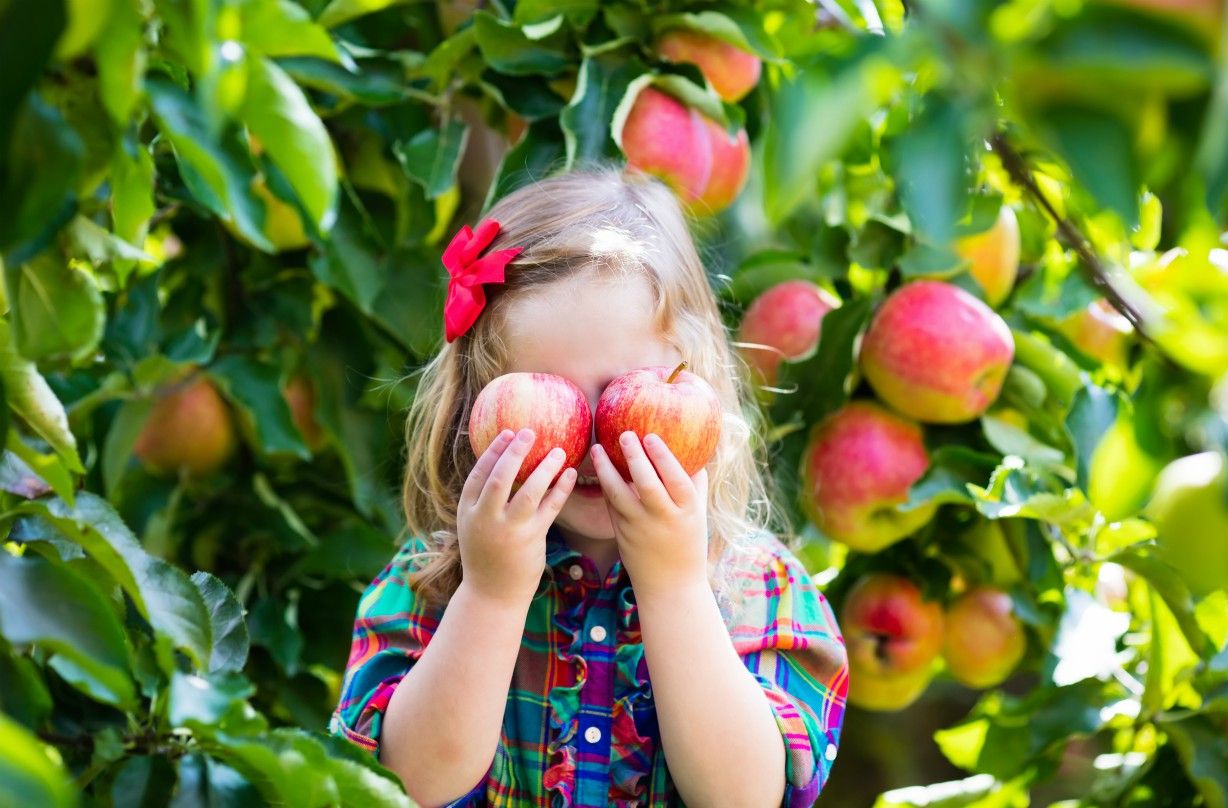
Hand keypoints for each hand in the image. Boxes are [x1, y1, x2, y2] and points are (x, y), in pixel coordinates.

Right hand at [457, 428, 576, 604]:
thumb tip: (501, 468)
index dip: (493, 452)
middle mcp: (486, 519)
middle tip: (530, 432)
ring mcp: (509, 530)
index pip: (479, 474)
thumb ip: (483, 502)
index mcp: (468, 513)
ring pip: (529, 491)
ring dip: (544, 468)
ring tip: (558, 450)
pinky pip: (549, 508)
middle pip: (501, 478)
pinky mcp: (531, 539)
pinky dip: (560, 488)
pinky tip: (570, 473)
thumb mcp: (474, 528)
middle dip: (515, 452)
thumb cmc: (486, 557)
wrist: (492, 595)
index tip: (507, 433)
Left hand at [591, 431, 709, 597]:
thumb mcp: (698, 515)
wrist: (670, 586)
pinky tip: (599, 469)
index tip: (651, 436)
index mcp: (686, 512)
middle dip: (634, 457)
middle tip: (624, 434)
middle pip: (646, 484)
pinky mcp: (621, 535)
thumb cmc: (688, 545)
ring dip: (605, 470)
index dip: (663, 456)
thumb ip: (696, 485)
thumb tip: (695, 453)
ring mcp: (639, 528)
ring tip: (597, 448)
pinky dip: (605, 486)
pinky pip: (611, 506)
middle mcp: (662, 519)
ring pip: (618, 495)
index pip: (675, 479)